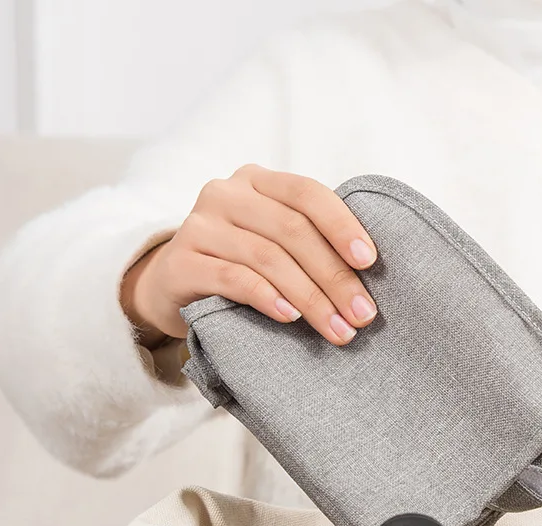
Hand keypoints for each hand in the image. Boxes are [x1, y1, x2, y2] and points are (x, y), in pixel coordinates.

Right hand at [120, 165, 378, 348]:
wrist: (171, 285)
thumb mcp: (273, 240)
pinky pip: (233, 279)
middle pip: (292, 231)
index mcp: (257, 181)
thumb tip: (368, 273)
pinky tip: (291, 318)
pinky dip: (268, 298)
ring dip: (310, 297)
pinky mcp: (180, 263)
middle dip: (334, 276)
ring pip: (268, 258)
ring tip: (337, 328)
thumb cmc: (238, 263)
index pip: (307, 193)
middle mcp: (225, 194)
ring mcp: (198, 226)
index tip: (370, 262)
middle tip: (361, 315)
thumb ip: (309, 240)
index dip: (342, 226)